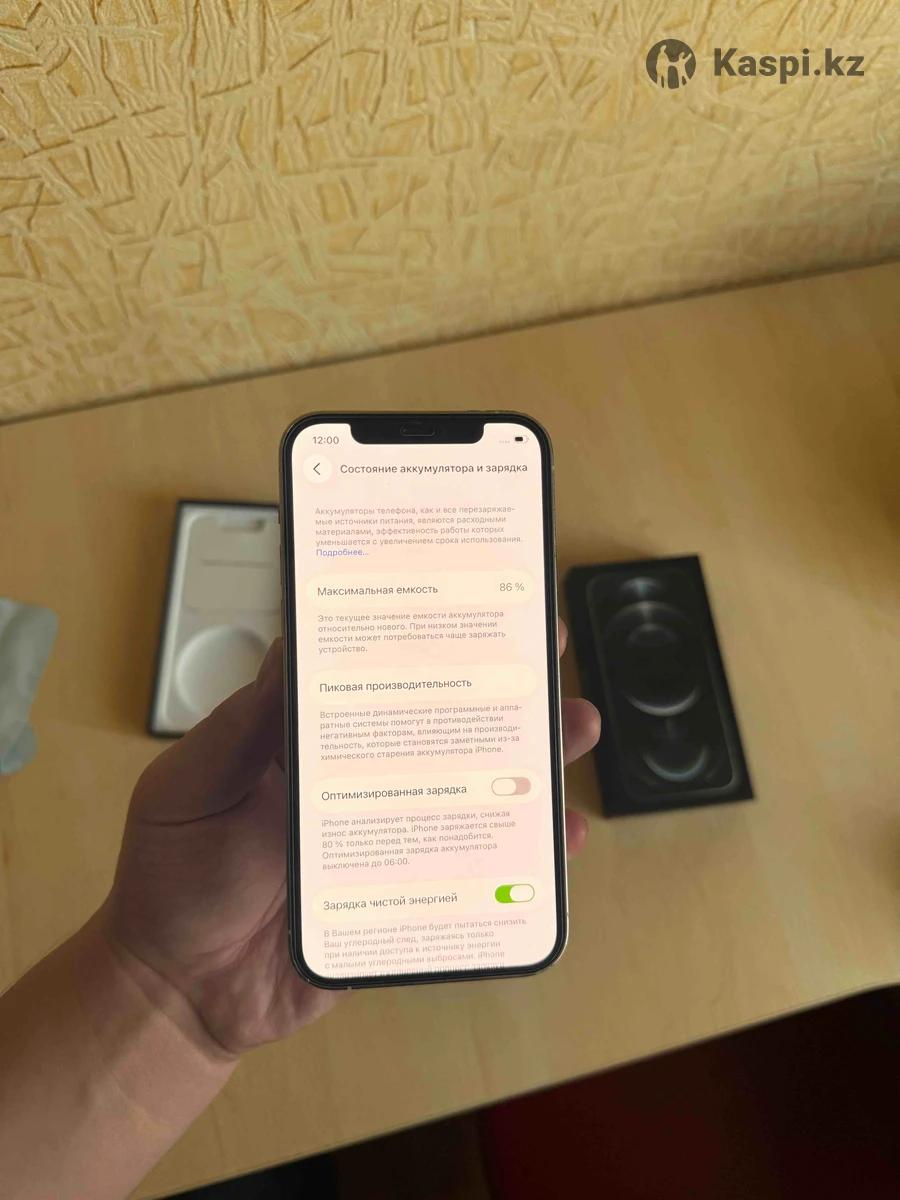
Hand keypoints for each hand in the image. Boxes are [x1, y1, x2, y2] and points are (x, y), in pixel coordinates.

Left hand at [102, 627, 600, 1058]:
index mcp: (312, 742)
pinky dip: (525, 859)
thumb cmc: (172, 879)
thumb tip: (292, 651)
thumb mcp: (188, 786)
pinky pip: (478, 872)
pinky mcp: (411, 897)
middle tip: (551, 645)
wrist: (180, 992)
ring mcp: (393, 838)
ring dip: (531, 758)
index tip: (469, 595)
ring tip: (576, 727)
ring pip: (476, 788)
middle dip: (503, 682)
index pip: (378, 673)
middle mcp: (363, 780)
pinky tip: (562, 840)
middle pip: (445, 723)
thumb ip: (240, 727)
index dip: (424, 635)